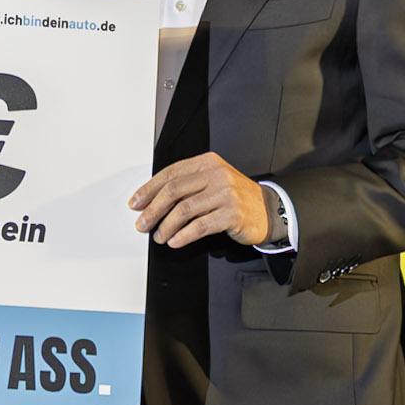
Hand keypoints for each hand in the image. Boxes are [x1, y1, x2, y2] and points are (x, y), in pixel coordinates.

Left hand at [130, 151, 270, 247]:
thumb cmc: (235, 197)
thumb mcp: (212, 182)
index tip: (135, 203)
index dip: (148, 189)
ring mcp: (226, 194)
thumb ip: (187, 186)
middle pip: (174, 191)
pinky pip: (200, 226)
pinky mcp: (232, 214)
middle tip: (142, 223)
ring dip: (166, 226)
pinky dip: (183, 235)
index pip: (170, 174)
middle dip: (153, 209)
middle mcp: (216, 175)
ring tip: (159, 236)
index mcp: (207, 163)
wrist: (269, 210)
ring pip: (184, 210)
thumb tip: (151, 201)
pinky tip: (175, 241)